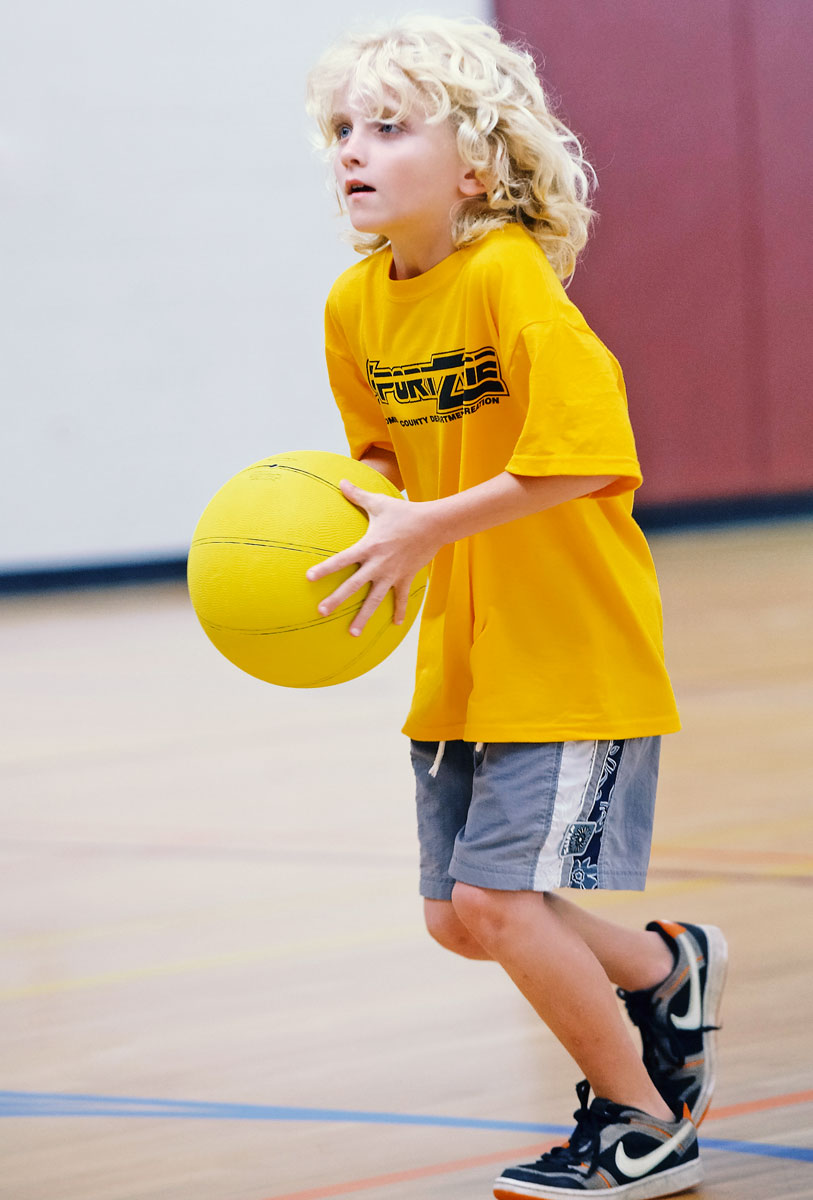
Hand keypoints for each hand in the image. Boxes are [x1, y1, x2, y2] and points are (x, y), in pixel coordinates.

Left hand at [305, 480, 441, 636]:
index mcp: (368, 547)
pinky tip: (394, 625)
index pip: (341, 560)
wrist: (434, 525)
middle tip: (321, 613)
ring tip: (352, 634)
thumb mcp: (379, 502)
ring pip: (375, 600)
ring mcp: (392, 574)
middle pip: (353, 586)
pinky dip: (399, 611)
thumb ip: (357, 495)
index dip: (325, 569)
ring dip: (363, 617)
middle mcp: (378, 565)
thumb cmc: (404, 512)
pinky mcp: (406, 578)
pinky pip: (401, 598)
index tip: (309, 579)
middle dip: (337, 600)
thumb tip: (340, 481)